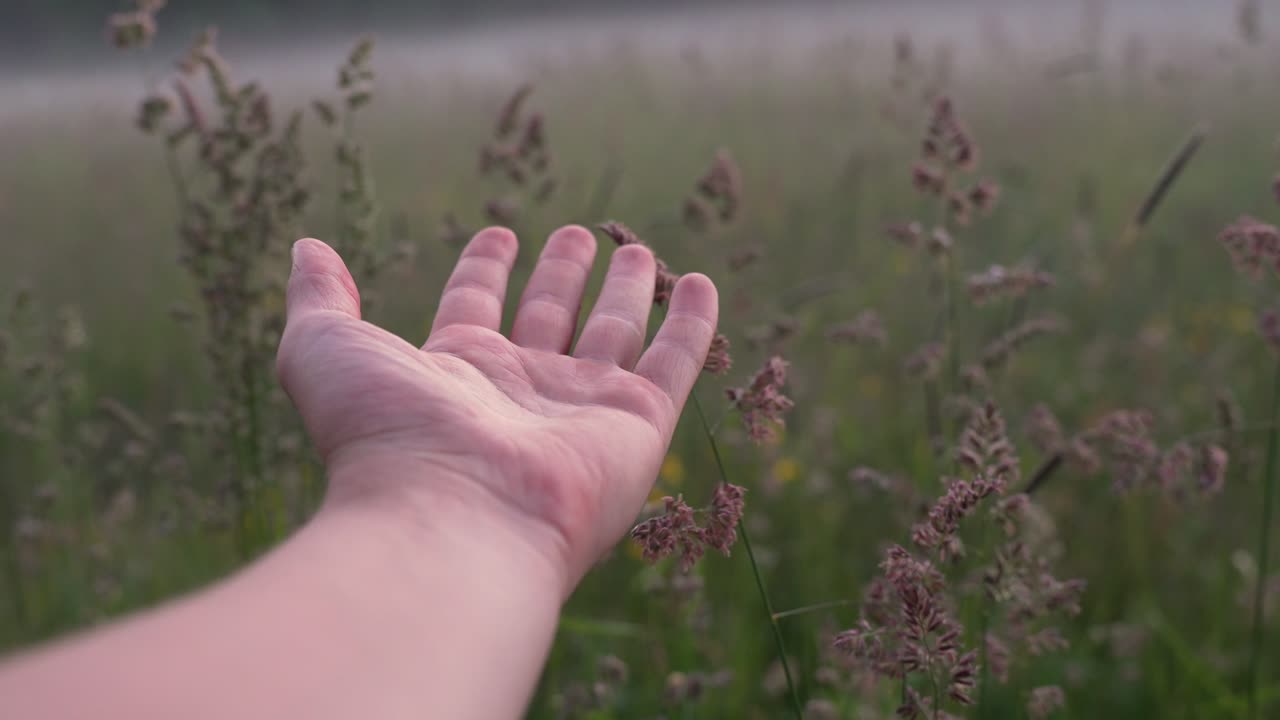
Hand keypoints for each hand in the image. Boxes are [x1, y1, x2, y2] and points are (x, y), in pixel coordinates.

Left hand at [276, 225, 717, 594]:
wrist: (453, 515)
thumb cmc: (384, 436)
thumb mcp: (325, 350)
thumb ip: (319, 298)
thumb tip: (307, 249)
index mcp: (456, 371)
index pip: (477, 305)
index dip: (486, 269)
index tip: (500, 234)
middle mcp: (522, 390)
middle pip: (550, 318)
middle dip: (563, 275)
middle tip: (582, 233)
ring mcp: (583, 408)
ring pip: (614, 334)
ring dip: (626, 292)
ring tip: (637, 249)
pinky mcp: (638, 424)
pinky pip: (675, 362)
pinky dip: (693, 324)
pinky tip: (703, 284)